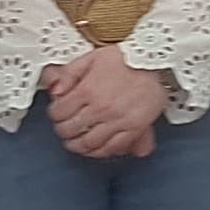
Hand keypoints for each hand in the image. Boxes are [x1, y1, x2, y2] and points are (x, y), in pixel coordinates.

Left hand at [42, 46, 168, 159]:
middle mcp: (101, 108)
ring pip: (89, 143)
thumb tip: (54, 90)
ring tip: (74, 142)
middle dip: (63, 131)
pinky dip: (100, 152)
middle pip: (71, 130)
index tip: (56, 113)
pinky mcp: (134, 129)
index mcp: (88, 90)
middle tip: (63, 129)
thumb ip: (69, 73)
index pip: (59, 112)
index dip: (54, 114)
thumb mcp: (91, 58)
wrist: (155, 62)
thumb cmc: (125, 59)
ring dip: (77, 146)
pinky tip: (95, 149)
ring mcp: (118, 120)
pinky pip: (113, 148)